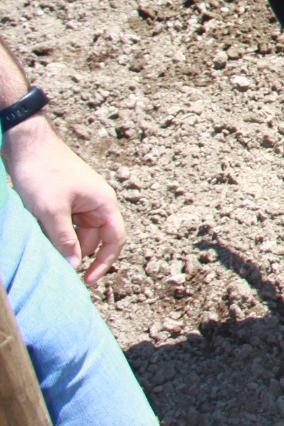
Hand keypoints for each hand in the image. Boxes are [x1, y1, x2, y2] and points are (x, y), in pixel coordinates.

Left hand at [2, 117, 124, 284]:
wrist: (26, 144)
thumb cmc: (43, 172)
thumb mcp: (51, 210)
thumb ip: (64, 239)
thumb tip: (74, 266)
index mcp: (103, 202)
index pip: (115, 239)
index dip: (104, 262)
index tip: (88, 281)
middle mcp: (96, 203)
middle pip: (95, 238)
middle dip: (79, 255)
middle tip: (60, 272)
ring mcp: (81, 201)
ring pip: (78, 232)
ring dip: (65, 244)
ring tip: (47, 253)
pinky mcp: (66, 200)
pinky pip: (66, 224)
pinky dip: (56, 234)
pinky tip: (42, 238)